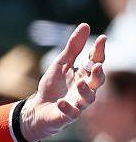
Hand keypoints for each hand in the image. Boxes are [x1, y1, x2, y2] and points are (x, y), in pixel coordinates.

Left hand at [20, 23, 105, 141]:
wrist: (39, 108)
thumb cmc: (53, 85)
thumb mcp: (60, 63)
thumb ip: (73, 47)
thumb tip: (85, 25)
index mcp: (84, 74)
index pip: (95, 61)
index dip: (99, 51)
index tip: (101, 38)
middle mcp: (85, 88)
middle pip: (97, 81)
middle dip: (98, 74)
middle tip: (96, 65)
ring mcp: (78, 103)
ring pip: (88, 98)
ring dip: (85, 90)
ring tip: (79, 83)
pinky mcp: (68, 115)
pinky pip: (72, 113)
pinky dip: (67, 108)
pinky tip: (61, 102)